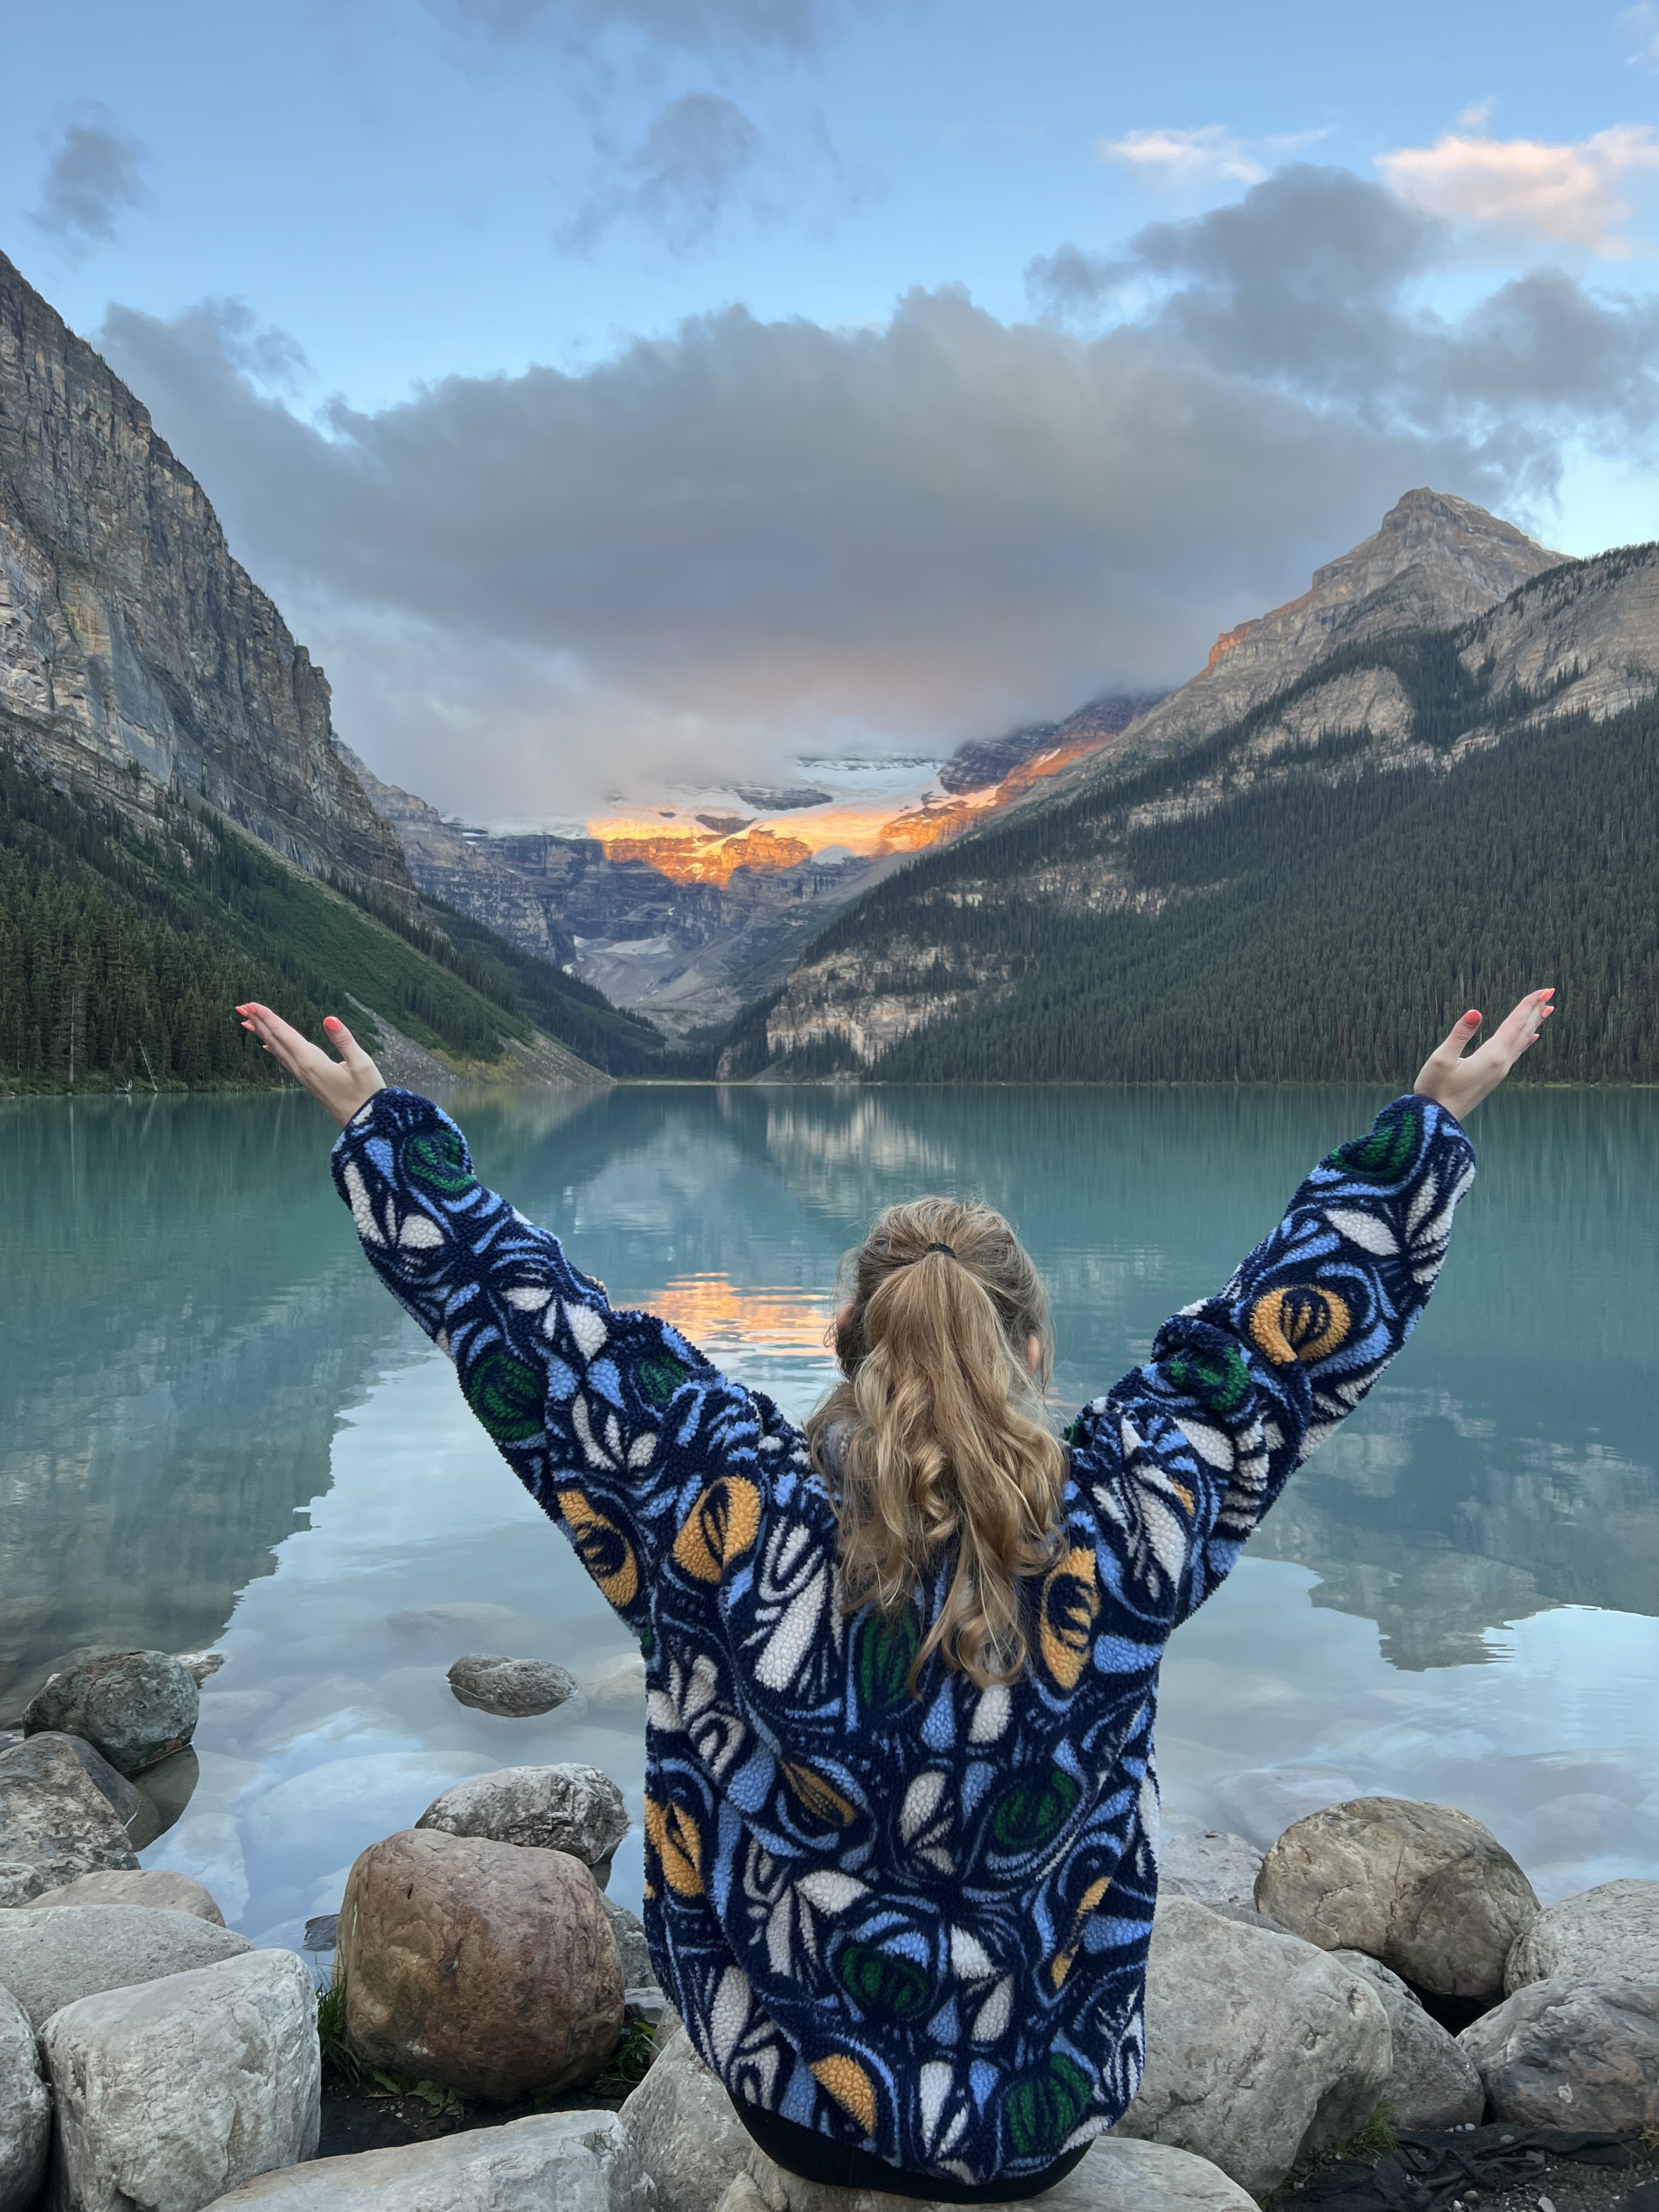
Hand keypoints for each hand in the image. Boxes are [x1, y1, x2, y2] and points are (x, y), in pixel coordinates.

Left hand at [236, 1003, 385, 1126]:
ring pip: (277, 1050)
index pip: (285, 1034)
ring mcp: (303, 1077)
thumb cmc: (367, 1093)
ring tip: (248, 1022)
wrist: (364, 1123)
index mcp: (312, 1062)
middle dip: (259, 1022)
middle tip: (241, 1007)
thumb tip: (328, 1018)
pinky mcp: (307, 1082)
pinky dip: (273, 1048)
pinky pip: (284, 1060)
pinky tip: (268, 1045)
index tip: (251, 1005)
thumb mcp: (362, 1063)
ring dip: (263, 1034)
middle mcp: (302, 1069)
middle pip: (275, 1041)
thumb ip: (344, 1039)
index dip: (268, 1018)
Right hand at [1412, 990, 1554, 1120]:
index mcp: (1491, 1056)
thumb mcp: (1441, 1059)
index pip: (1514, 1024)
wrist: (1438, 1120)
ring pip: (1522, 1041)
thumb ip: (1460, 1034)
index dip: (1528, 1005)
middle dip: (1535, 1010)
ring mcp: (1499, 1071)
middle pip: (1522, 1031)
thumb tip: (1476, 1011)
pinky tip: (1532, 1038)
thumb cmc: (1435, 1089)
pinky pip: (1516, 1053)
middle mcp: (1501, 1063)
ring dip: (1533, 1023)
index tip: (1543, 990)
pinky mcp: (1494, 1077)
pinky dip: (1525, 1041)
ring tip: (1546, 1010)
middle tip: (1549, 992)